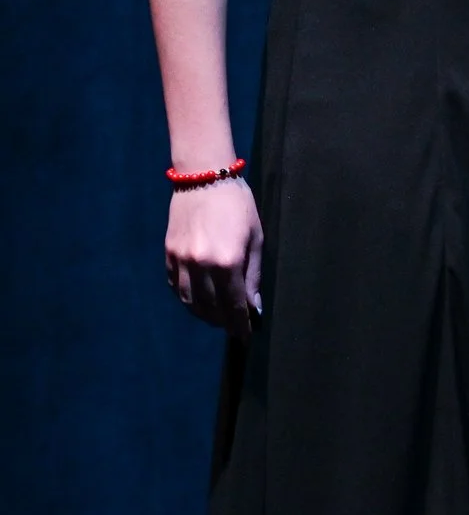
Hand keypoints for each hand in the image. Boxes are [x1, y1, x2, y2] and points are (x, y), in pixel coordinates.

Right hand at [166, 180, 263, 337]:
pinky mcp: (168, 255)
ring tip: (217, 317)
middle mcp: (201, 266)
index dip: (240, 323)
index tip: (246, 336)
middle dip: (223, 321)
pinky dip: (188, 298)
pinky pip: (177, 287)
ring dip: (204, 314)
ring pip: (190, 301)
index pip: (234, 304)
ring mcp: (181, 261)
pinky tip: (198, 300)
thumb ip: (253, 275)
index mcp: (227, 262)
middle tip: (233, 326)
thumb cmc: (238, 205)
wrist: (204, 178)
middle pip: (210, 307)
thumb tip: (253, 306)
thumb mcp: (255, 238)